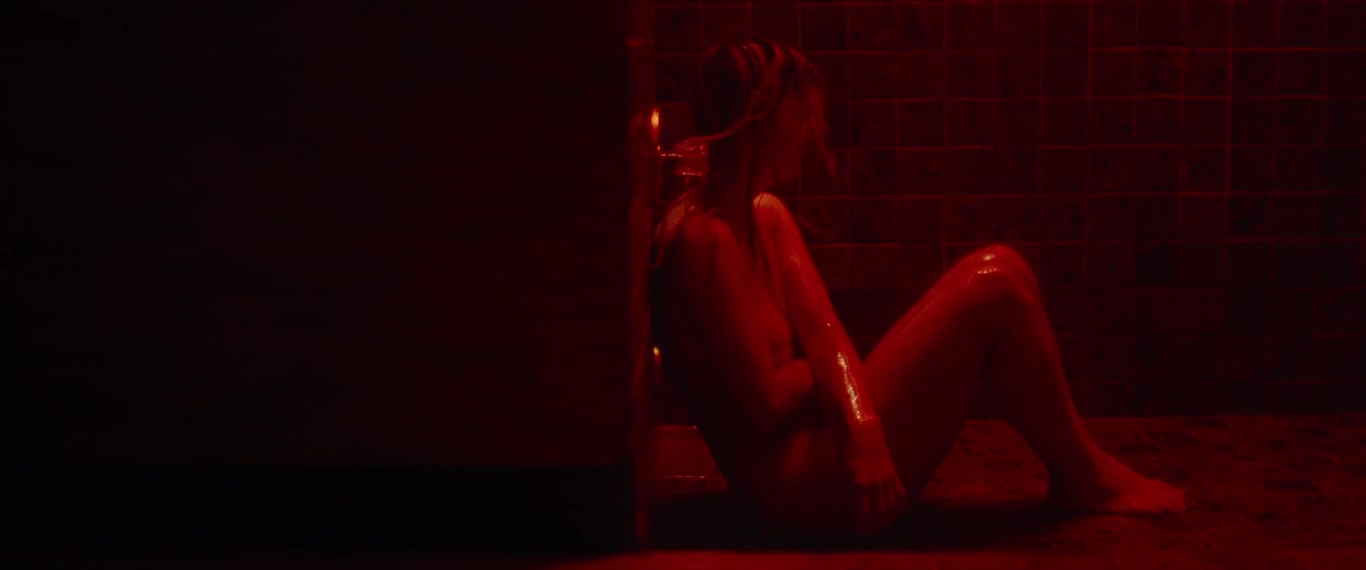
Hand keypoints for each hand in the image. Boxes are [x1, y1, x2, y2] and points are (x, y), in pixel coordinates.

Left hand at [843, 415, 906, 534]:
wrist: (865, 431)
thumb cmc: (848, 451)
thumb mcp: (842, 473)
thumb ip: (845, 494)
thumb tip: (849, 513)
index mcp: (861, 484)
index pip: (864, 513)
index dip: (862, 525)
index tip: (859, 531)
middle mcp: (876, 483)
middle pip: (880, 513)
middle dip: (875, 526)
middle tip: (870, 532)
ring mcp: (888, 478)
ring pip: (892, 506)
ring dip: (887, 519)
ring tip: (881, 526)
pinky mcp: (894, 473)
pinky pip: (900, 494)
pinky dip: (899, 506)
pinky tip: (894, 513)